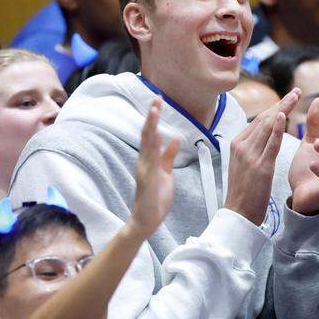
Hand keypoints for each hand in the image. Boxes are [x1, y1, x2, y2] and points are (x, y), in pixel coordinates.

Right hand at [126, 98, 179, 239]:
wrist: (147, 219)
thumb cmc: (156, 196)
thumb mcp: (166, 171)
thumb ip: (169, 154)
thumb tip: (174, 136)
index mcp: (149, 158)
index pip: (151, 134)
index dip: (154, 117)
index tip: (158, 101)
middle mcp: (144, 161)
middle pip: (147, 135)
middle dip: (151, 116)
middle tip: (156, 99)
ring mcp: (145, 170)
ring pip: (147, 145)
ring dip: (150, 127)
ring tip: (154, 112)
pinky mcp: (148, 181)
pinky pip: (152, 163)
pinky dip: (155, 151)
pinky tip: (159, 139)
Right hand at [224, 89, 297, 224]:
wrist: (238, 214)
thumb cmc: (243, 192)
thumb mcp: (244, 165)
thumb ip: (252, 149)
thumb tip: (262, 136)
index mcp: (237, 144)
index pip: (258, 121)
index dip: (275, 107)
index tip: (288, 98)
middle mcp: (241, 146)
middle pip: (263, 119)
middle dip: (281, 103)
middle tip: (296, 92)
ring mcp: (249, 156)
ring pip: (267, 126)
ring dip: (283, 109)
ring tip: (295, 97)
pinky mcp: (259, 167)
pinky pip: (269, 144)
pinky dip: (276, 128)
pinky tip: (284, 115)